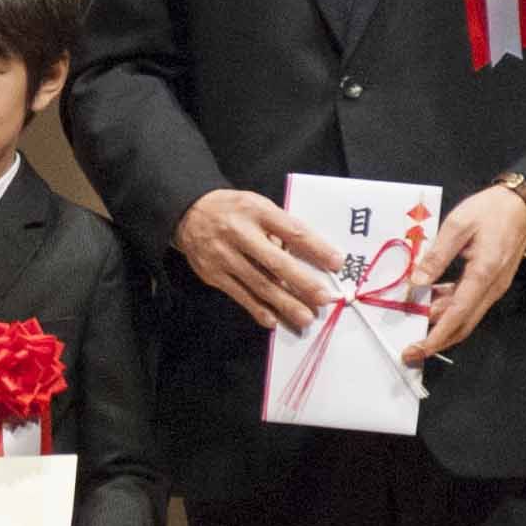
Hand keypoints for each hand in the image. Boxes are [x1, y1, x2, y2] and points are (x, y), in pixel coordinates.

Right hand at [173, 189, 342, 330]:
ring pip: (259, 284)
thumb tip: (308, 256)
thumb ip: (279, 227)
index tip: (337, 263)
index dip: (315, 248)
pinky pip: (240, 295)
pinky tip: (274, 320)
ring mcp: (224, 256)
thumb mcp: (257, 205)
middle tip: (324, 298)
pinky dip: (257, 309)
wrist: (188, 213)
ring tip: (305, 318)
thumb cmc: (233, 210)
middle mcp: (239, 233)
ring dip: (284, 303)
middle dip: (302, 282)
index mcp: (256, 211)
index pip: (291, 230)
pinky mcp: (214, 274)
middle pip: (275, 262)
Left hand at [402, 185, 525, 364]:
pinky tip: (429, 303)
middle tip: (410, 350)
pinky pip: (469, 304)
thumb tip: (416, 282)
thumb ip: (437, 256)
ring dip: (441, 325)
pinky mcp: (492, 283)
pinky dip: (449, 310)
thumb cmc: (491, 210)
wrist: (523, 205)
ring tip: (413, 325)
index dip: (435, 336)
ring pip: (466, 317)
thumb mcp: (458, 224)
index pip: (456, 315)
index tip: (416, 349)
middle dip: (436, 341)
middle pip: (463, 325)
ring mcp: (494, 287)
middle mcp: (491, 288)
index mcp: (483, 274)